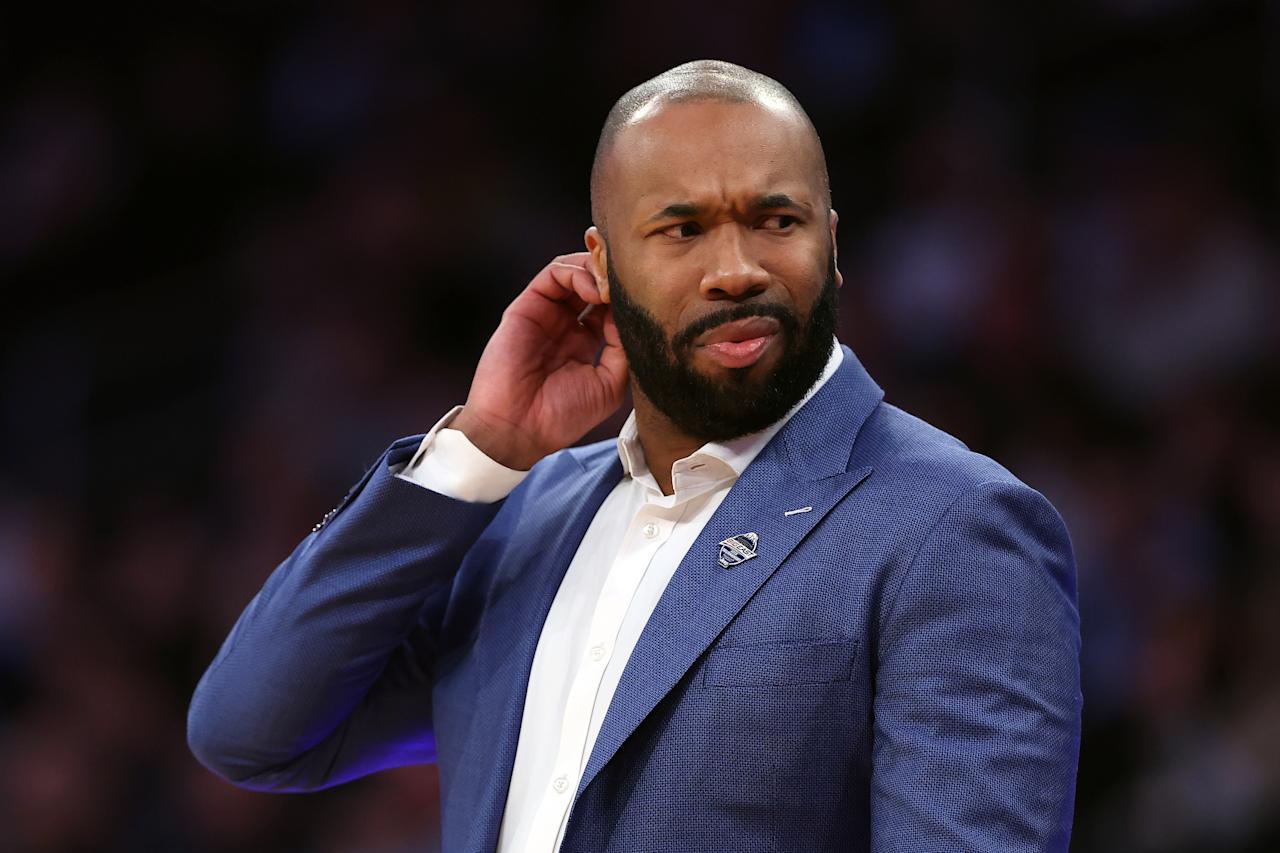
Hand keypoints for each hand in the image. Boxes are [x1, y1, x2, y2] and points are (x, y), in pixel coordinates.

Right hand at [450, 252, 627, 469]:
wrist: (519, 427)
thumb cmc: (562, 415)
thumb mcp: (610, 385)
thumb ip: (623, 349)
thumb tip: (632, 315)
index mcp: (585, 344)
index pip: (610, 307)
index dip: (627, 300)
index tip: (647, 302)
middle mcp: (566, 325)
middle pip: (593, 284)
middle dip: (614, 278)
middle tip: (631, 284)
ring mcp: (546, 314)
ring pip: (575, 272)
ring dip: (598, 271)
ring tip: (612, 288)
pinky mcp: (527, 306)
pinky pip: (553, 273)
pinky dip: (577, 272)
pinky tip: (594, 290)